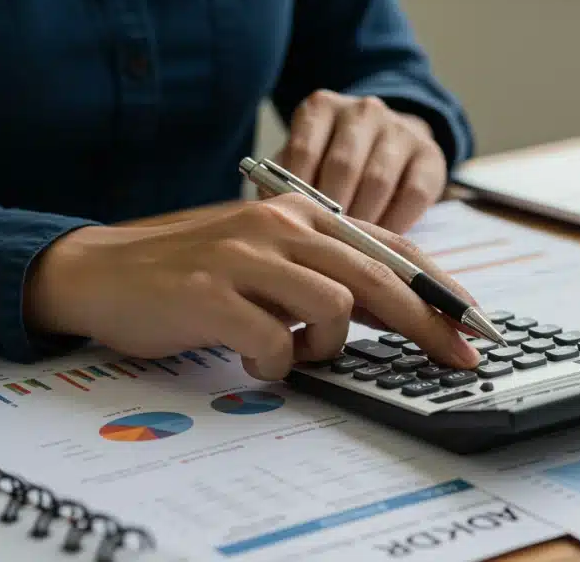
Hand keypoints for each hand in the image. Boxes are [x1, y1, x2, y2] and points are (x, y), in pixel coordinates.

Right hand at [23, 194, 481, 380]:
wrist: (103, 270)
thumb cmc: (199, 272)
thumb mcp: (274, 260)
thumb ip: (331, 276)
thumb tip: (402, 312)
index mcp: (305, 214)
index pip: (393, 247)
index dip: (441, 287)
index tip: (476, 324)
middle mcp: (281, 225)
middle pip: (380, 276)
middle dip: (427, 324)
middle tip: (456, 360)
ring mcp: (245, 255)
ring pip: (335, 306)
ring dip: (330, 347)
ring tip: (299, 355)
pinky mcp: (209, 292)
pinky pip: (275, 340)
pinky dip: (278, 365)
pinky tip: (258, 363)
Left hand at [275, 89, 447, 233]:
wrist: (388, 142)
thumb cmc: (332, 161)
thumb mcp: (304, 160)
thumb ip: (286, 181)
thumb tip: (273, 214)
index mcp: (322, 107)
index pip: (303, 150)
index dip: (297, 194)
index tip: (295, 226)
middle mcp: (363, 110)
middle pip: (343, 166)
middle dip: (332, 212)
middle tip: (323, 244)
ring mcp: (400, 129)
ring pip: (378, 181)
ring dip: (363, 220)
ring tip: (351, 247)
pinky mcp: (430, 154)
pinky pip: (412, 194)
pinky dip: (396, 222)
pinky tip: (382, 239)